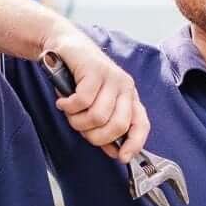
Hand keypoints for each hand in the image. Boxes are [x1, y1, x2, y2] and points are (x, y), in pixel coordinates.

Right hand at [44, 28, 148, 160]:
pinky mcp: (94, 70)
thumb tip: (114, 152)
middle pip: (118, 126)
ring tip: (70, 111)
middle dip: (95, 136)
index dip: (134, 144)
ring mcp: (111, 77)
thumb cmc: (78, 80)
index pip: (141, 124)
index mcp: (129, 98)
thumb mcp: (94, 106)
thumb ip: (104, 128)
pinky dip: (68, 107)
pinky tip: (63, 101)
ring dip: (77, 120)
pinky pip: (82, 101)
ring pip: (98, 116)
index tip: (121, 157)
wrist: (63, 47)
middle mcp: (125, 87)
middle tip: (80, 127)